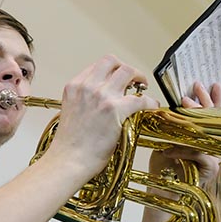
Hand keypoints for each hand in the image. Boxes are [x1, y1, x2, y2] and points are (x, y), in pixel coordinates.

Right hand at [48, 55, 158, 178]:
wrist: (68, 160)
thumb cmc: (69, 145)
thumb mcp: (70, 112)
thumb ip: (84, 100)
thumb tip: (101, 101)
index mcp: (74, 87)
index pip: (97, 66)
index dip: (112, 70)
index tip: (119, 77)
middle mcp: (87, 87)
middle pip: (112, 62)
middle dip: (126, 68)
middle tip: (134, 79)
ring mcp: (101, 96)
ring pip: (127, 72)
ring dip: (139, 77)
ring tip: (144, 87)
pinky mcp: (115, 110)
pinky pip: (140, 98)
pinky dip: (150, 101)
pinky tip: (152, 106)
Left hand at [149, 82, 220, 181]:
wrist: (162, 190)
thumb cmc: (163, 167)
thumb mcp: (166, 140)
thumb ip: (173, 126)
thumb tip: (171, 105)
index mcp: (201, 139)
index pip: (210, 116)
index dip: (211, 100)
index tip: (208, 86)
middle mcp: (210, 146)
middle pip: (215, 120)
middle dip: (206, 101)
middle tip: (198, 86)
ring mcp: (213, 156)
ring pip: (207, 133)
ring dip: (195, 117)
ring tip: (184, 102)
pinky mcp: (210, 168)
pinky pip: (199, 152)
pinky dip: (184, 148)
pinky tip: (171, 147)